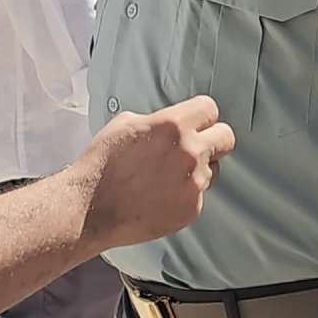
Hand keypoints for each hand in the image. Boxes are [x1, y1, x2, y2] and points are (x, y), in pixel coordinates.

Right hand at [65, 95, 235, 249]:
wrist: (91, 208)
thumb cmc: (102, 165)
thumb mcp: (126, 124)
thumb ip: (158, 120)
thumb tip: (172, 124)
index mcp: (173, 125)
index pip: (210, 109)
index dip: (202, 115)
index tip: (198, 121)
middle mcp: (190, 152)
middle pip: (226, 138)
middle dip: (214, 139)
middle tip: (199, 146)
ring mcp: (193, 183)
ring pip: (213, 169)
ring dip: (197, 170)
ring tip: (166, 177)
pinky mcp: (191, 208)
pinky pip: (199, 195)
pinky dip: (185, 195)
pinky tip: (161, 196)